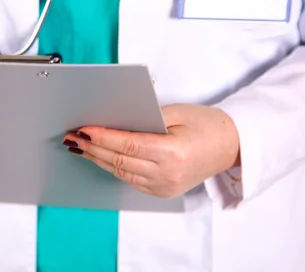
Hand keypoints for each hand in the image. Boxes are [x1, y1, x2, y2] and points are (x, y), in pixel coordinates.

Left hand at [63, 104, 240, 198]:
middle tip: (73, 136)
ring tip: (80, 146)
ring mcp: (163, 186)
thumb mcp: (177, 113)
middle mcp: (166, 174)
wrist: (231, 146)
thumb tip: (114, 120)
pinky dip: (113, 167)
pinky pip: (130, 178)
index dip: (101, 137)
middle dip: (92, 147)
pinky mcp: (162, 191)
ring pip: (120, 172)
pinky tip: (100, 157)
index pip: (126, 144)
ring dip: (98, 159)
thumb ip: (145, 118)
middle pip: (118, 160)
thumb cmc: (207, 125)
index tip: (83, 129)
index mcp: (172, 153)